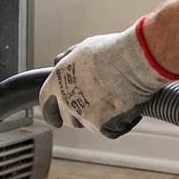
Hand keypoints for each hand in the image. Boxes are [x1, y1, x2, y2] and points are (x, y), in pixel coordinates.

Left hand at [39, 18, 178, 137]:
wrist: (132, 62)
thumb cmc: (112, 51)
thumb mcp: (83, 48)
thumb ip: (69, 59)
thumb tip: (60, 60)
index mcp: (59, 80)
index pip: (45, 101)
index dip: (50, 110)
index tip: (55, 118)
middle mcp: (67, 100)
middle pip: (67, 118)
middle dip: (77, 116)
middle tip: (94, 107)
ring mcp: (84, 115)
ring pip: (89, 125)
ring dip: (99, 118)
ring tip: (115, 100)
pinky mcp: (102, 126)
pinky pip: (110, 130)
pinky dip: (120, 123)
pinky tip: (127, 108)